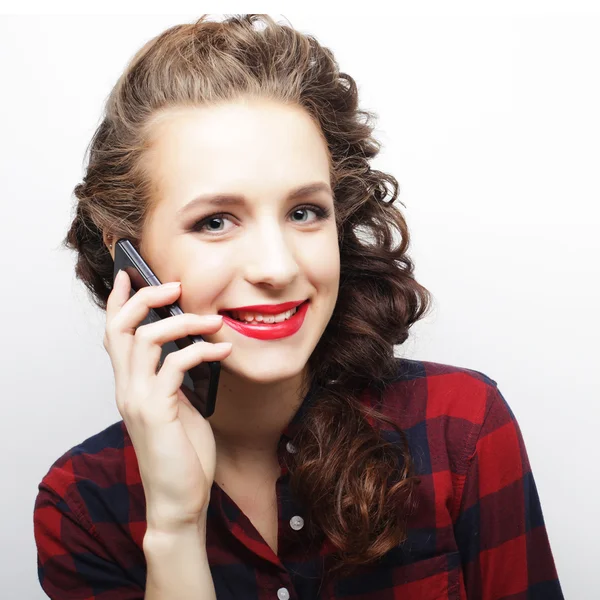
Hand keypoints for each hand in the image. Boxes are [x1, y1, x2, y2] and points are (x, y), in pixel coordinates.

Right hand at [103, 270, 231, 533]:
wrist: (180, 499)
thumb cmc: (182, 452)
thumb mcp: (178, 406)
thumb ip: (176, 379)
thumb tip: (194, 349)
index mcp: (131, 384)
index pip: (115, 334)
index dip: (120, 301)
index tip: (131, 274)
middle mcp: (127, 388)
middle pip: (120, 327)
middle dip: (145, 299)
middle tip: (174, 286)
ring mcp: (138, 399)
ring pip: (145, 340)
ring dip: (182, 322)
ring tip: (213, 319)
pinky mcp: (157, 411)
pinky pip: (175, 365)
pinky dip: (201, 350)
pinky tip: (224, 349)